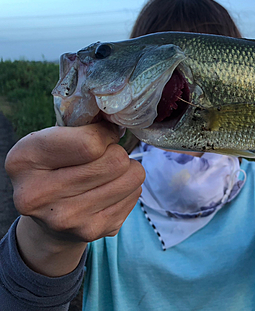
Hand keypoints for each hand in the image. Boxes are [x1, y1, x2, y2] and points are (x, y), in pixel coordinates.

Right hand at [5, 121, 144, 275]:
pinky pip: (135, 195)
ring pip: (131, 178)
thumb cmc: (55, 166)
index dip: (105, 134)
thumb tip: (121, 118)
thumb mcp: (52, 138)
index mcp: (25, 160)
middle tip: (104, 157)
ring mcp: (67, 218)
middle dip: (117, 152)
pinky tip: (108, 190)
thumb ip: (82, 125)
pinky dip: (128, 188)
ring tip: (108, 173)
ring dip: (127, 170)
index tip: (102, 136)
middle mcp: (40, 194)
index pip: (90, 143)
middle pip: (114, 161)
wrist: (48, 218)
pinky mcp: (93, 231)